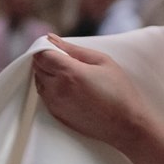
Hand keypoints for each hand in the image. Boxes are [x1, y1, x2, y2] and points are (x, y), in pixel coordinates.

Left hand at [31, 36, 149, 149]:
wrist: (126, 125)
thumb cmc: (119, 90)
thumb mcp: (102, 61)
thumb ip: (73, 49)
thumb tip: (51, 38)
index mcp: (69, 73)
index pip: (41, 54)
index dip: (46, 47)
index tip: (57, 47)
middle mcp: (57, 89)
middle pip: (37, 67)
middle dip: (46, 59)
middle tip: (66, 59)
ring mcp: (55, 104)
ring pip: (39, 82)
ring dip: (48, 74)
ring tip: (70, 74)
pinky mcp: (56, 115)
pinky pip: (45, 96)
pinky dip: (51, 88)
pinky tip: (70, 88)